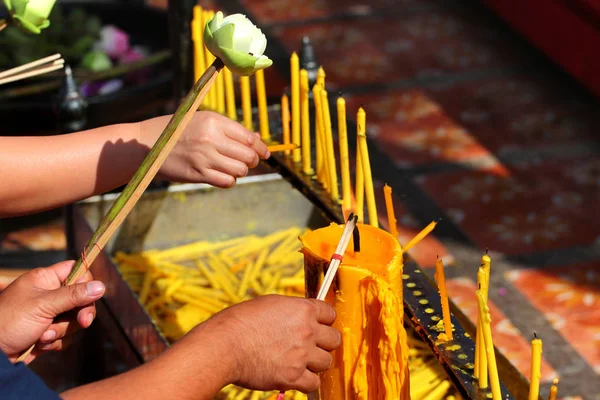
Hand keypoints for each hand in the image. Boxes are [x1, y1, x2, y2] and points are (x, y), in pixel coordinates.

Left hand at [0, 261, 104, 363]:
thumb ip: (73, 295)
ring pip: (75, 320)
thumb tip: (102, 286)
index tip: (90, 295)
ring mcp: (50, 315)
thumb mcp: (43, 305)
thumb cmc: (10, 321)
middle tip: (82, 322)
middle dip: (80, 313)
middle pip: (82, 299)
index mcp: (46, 279)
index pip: (77, 272)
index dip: (86, 283)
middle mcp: (50, 295)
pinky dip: (56, 342)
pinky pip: (67, 336)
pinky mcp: (48, 333)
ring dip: (62, 331)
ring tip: (43, 336)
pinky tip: (40, 344)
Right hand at [140, 111, 269, 187]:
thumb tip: (255, 140)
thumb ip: (228, 129)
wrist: (144, 145)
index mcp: (214, 121)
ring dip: (241, 171)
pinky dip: (229, 181)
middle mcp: (211, 138)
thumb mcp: (200, 120)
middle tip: (249, 162)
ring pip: (240, 170)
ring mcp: (205, 158)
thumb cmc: (175, 131)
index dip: (260, 147)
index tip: (264, 153)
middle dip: (253, 161)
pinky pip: (226, 182)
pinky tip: (223, 175)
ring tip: (232, 167)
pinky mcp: (198, 174)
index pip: (249, 137)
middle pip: (248, 155)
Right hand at [189, 295, 340, 392]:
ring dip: (315, 363)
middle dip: (324, 343)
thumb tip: (300, 316)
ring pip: (326, 362)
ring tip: (298, 361)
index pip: (330, 313)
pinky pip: (313, 383)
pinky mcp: (293, 376)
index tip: (318, 325)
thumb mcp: (269, 304)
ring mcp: (302, 354)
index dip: (324, 320)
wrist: (224, 345)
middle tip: (310, 346)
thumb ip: (291, 310)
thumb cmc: (240, 322)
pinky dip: (305, 382)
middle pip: (334, 339)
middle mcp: (307, 330)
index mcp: (302, 309)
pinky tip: (294, 376)